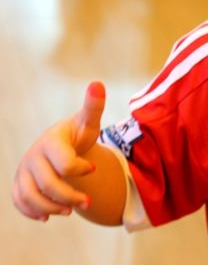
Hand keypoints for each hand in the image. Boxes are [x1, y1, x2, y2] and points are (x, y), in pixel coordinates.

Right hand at [12, 81, 105, 220]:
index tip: (93, 168)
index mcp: (51, 141)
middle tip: (89, 202)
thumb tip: (97, 83)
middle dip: (71, 196)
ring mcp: (24, 170)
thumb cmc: (78, 134)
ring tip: (70, 210)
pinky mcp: (19, 182)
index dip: (82, 170)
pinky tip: (49, 215)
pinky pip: (19, 202)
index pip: (65, 164)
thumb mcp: (88, 123)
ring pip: (30, 197)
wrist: (62, 144)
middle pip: (49, 184)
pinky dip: (32, 212)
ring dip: (51, 208)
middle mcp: (34, 155)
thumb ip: (93, 107)